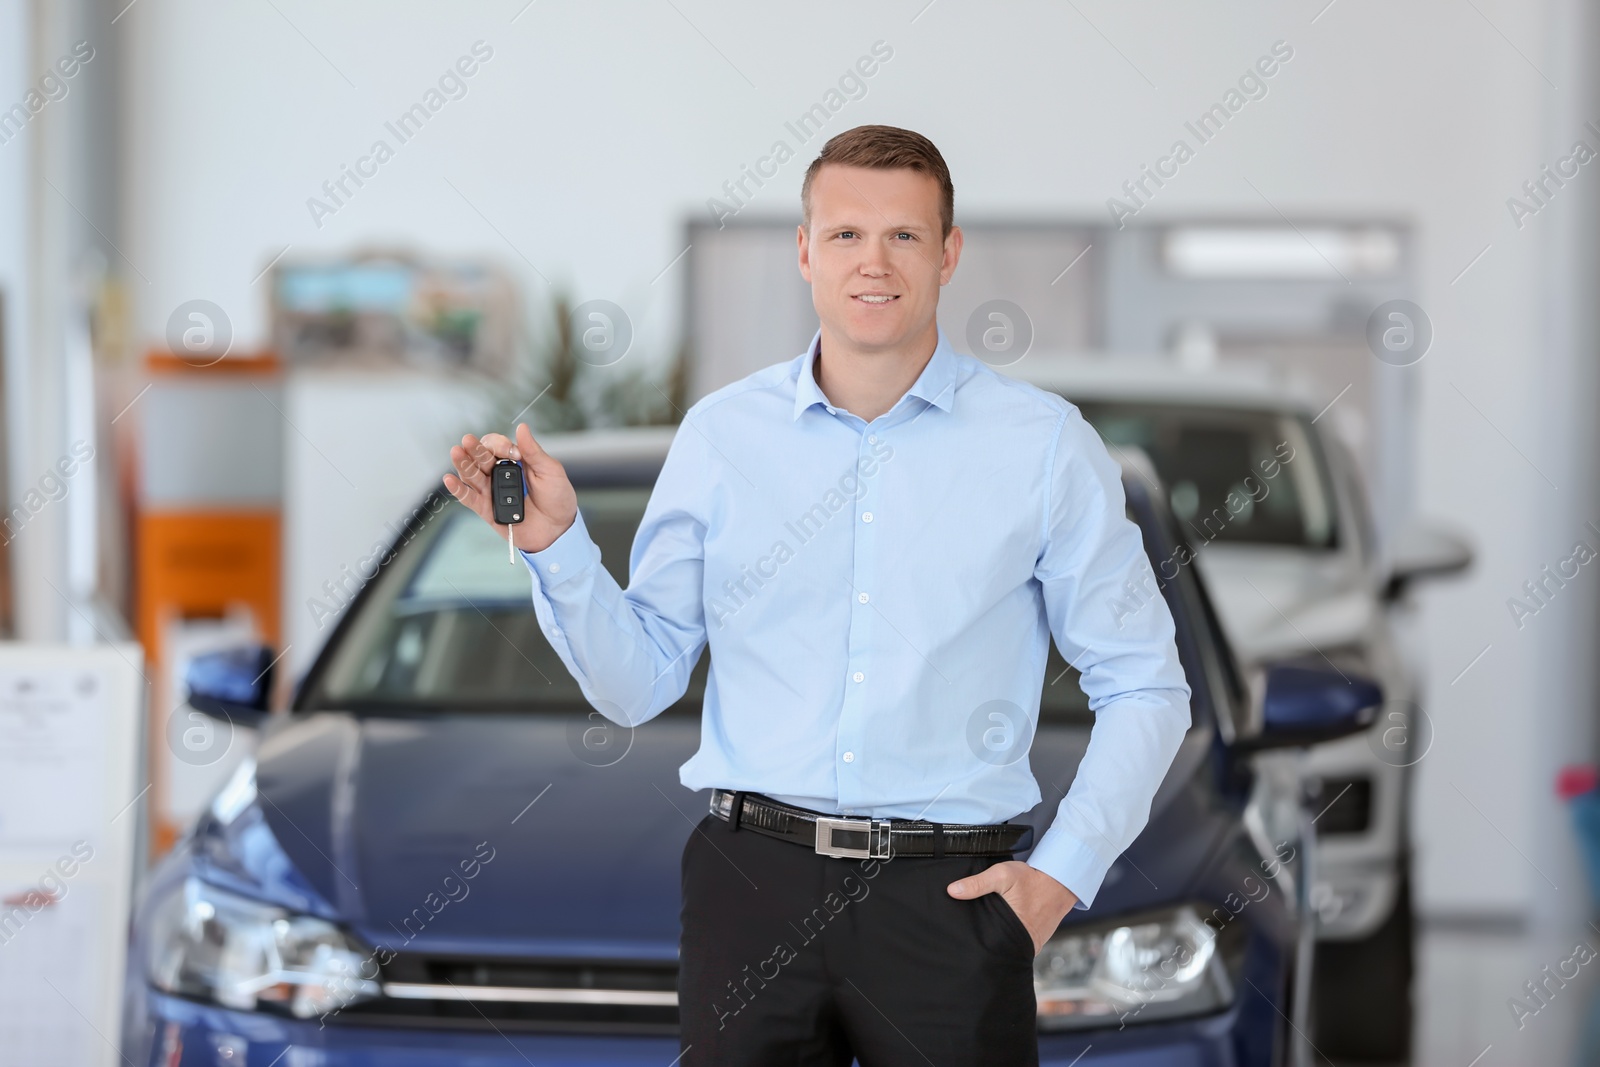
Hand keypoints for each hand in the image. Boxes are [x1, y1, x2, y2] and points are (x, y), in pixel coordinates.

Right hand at [443, 422, 576, 553]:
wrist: (559, 530)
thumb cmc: (557, 498)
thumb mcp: (551, 471)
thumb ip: (533, 451)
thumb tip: (522, 427)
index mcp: (514, 460)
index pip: (497, 445)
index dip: (500, 445)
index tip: (513, 452)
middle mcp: (498, 473)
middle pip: (480, 457)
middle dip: (474, 449)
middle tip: (468, 441)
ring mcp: (491, 491)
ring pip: (471, 474)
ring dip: (462, 463)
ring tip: (456, 453)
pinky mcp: (486, 509)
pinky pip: (469, 498)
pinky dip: (458, 489)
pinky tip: (450, 479)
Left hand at [947, 861, 1077, 954]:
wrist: (1061, 885)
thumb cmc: (1032, 880)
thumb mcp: (1002, 875)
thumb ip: (978, 883)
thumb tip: (952, 891)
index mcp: (1005, 930)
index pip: (979, 941)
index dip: (965, 937)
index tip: (952, 930)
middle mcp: (1015, 943)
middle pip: (988, 945)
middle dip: (976, 938)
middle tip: (960, 929)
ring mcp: (1025, 946)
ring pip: (1000, 945)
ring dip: (990, 937)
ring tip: (974, 928)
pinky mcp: (1029, 943)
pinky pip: (1011, 942)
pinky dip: (1003, 935)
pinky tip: (994, 927)